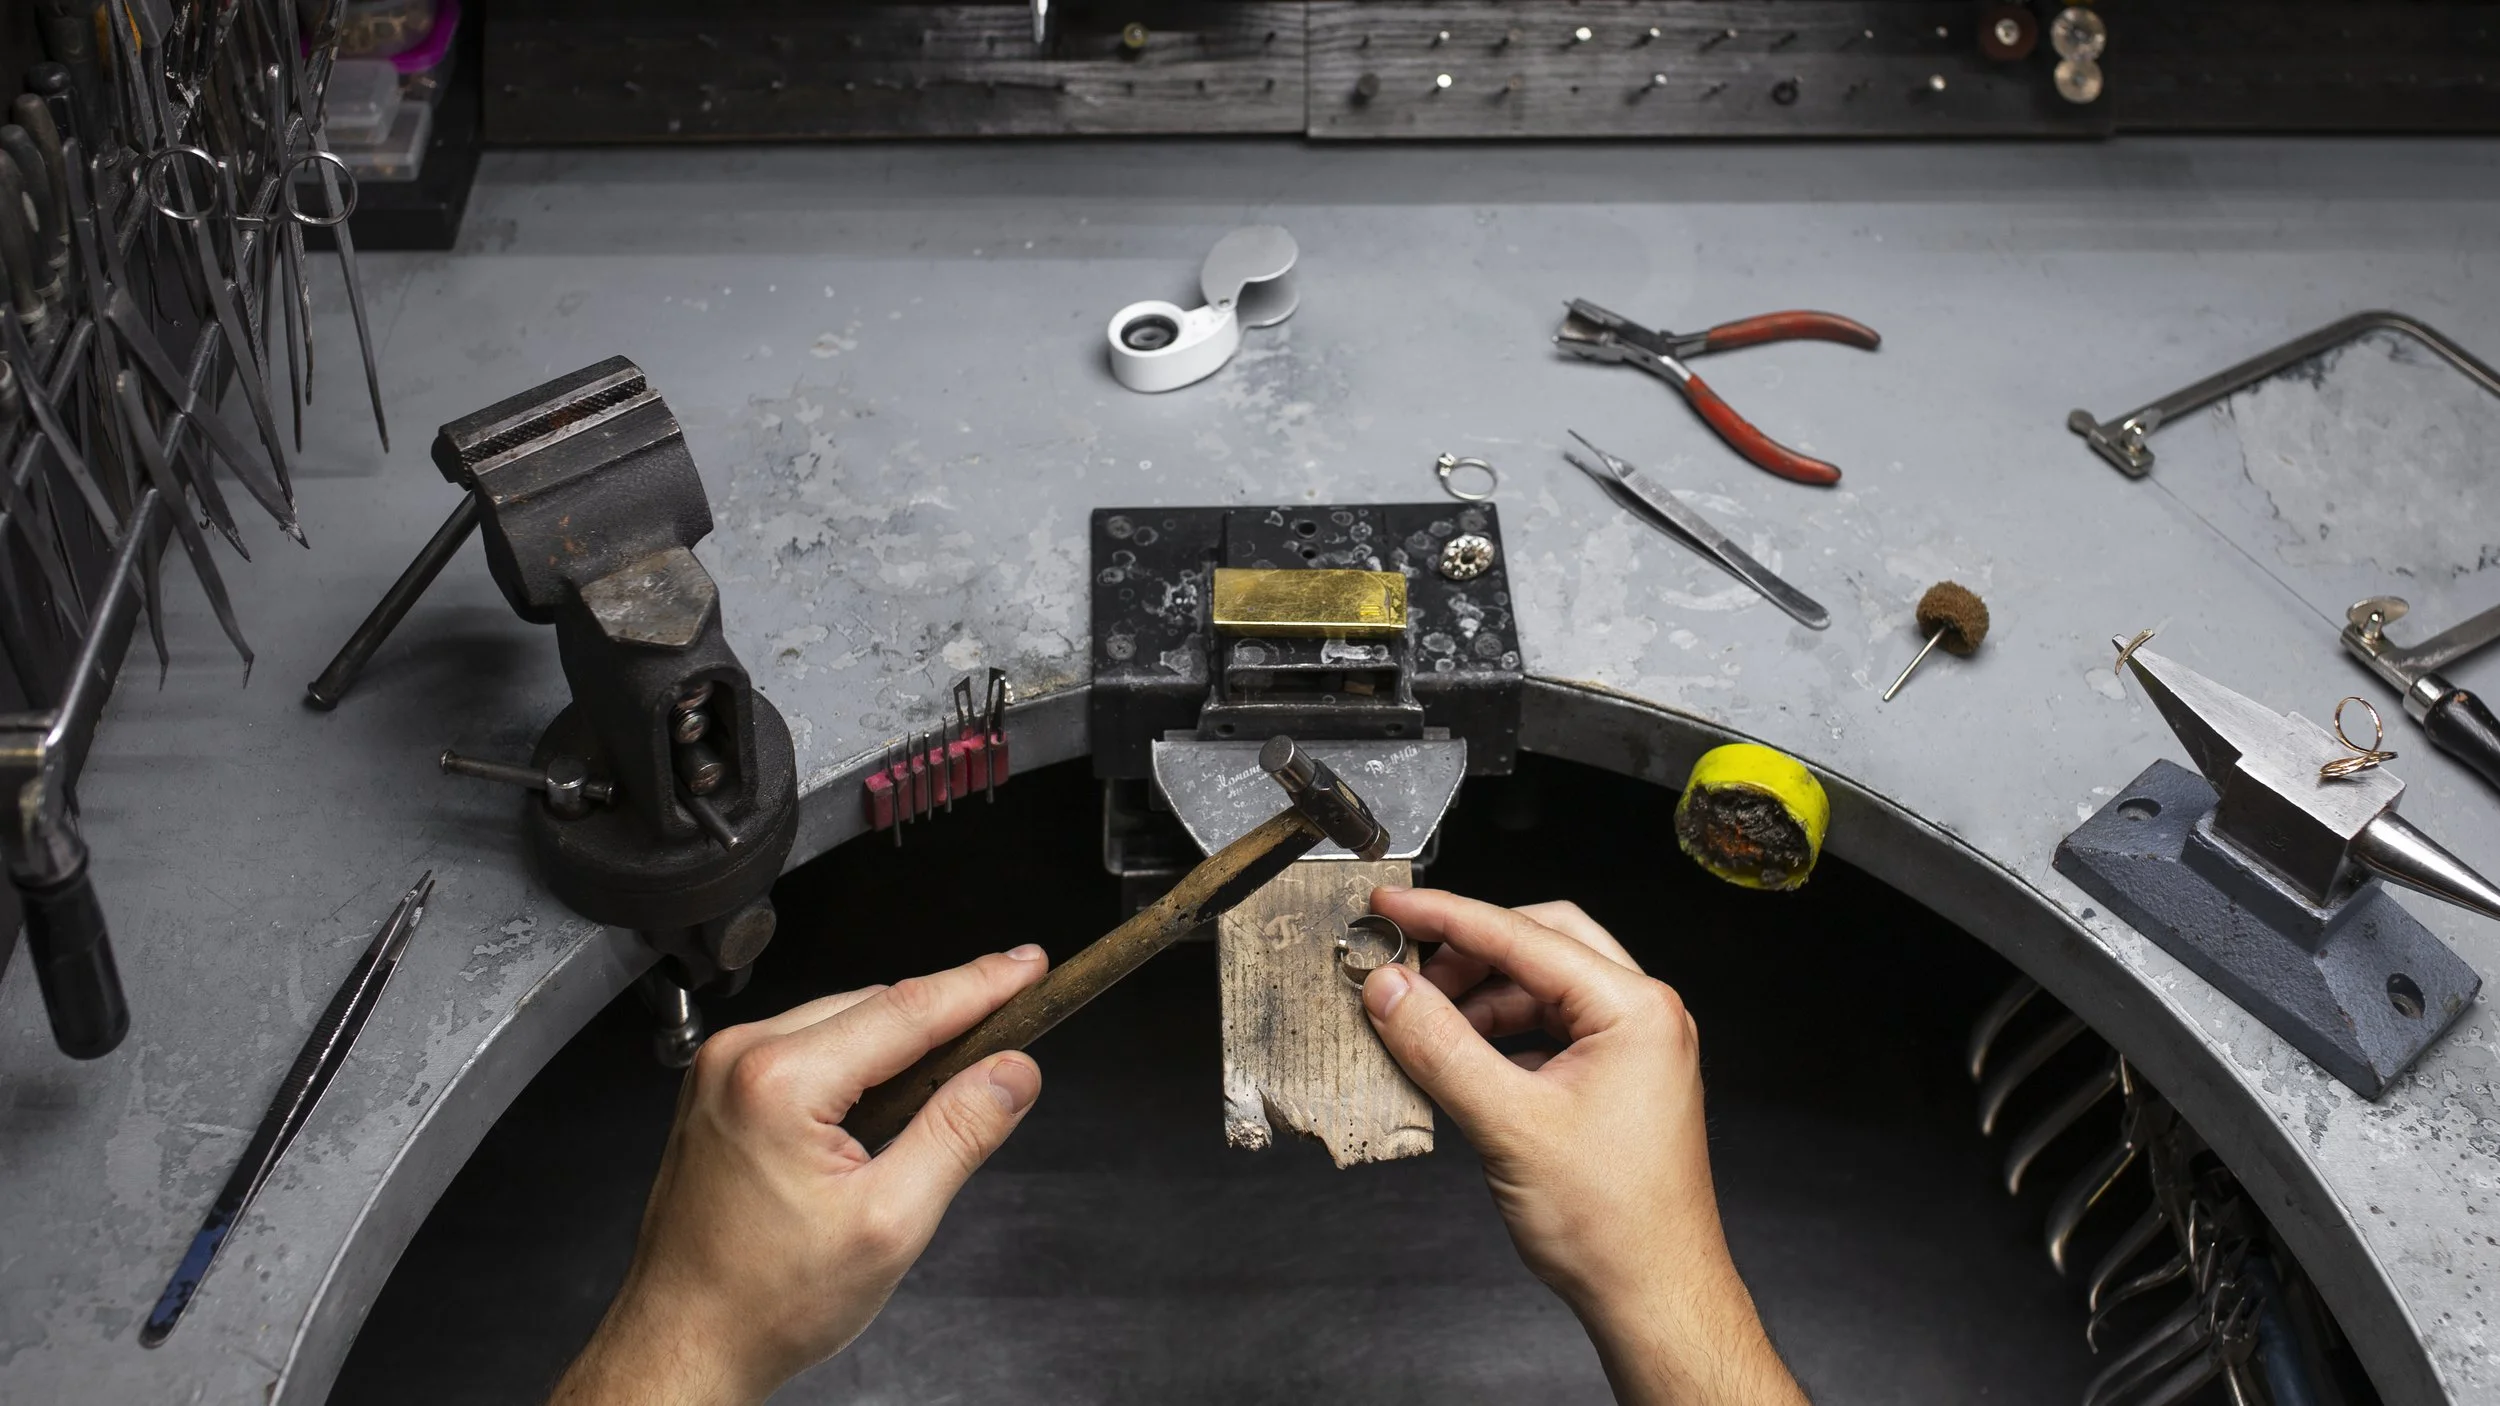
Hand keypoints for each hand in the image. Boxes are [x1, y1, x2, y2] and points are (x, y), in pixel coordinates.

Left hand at [549, 948, 1049, 1405]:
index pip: (906, 1009)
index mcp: (779, 1081)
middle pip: (873, 1006)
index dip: (980, 985)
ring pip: (841, 1023)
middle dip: (945, 1016)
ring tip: (948, 1086)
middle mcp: (739, 1058)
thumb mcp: (891, 1222)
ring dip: (899, 1044)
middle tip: (1008, 1034)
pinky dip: (855, 1063)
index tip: (1027, 968)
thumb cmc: (766, 1302)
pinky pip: (806, 1048)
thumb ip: (959, 1134)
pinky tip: (883, 1103)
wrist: (684, 1343)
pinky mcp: (717, 1090)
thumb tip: (1010, 1073)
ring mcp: (720, 1071)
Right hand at [1362, 888, 1805, 1405]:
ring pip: (1542, 986)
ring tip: (1423, 1020)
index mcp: (1634, 1009)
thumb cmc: (1612, 1224)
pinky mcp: (1616, 1079)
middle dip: (1468, 950)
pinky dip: (1499, 1031)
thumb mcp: (1508, 1125)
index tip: (1391, 905)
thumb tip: (1391, 990)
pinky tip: (1460, 1055)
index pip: (1523, 936)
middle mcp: (1642, 1016)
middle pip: (1540, 943)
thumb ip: (1441, 1047)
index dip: (1446, 917)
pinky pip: (1549, 1028)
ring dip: (1480, 994)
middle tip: (1405, 962)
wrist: (1654, 1295)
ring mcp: (1632, 1047)